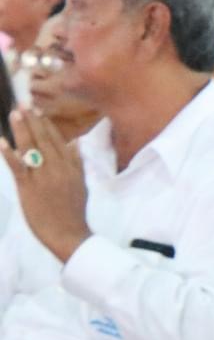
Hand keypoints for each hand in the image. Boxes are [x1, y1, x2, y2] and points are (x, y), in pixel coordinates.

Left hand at [1, 108, 91, 261]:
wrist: (69, 234)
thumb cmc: (73, 211)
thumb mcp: (80, 184)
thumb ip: (77, 162)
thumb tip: (75, 143)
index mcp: (72, 167)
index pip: (58, 141)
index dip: (46, 125)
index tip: (37, 112)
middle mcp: (59, 168)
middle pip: (44, 140)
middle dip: (33, 122)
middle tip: (22, 105)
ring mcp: (44, 177)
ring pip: (32, 148)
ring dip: (23, 130)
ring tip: (15, 114)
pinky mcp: (29, 188)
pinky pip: (18, 168)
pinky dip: (9, 154)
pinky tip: (2, 142)